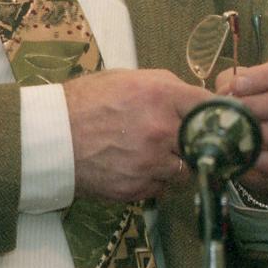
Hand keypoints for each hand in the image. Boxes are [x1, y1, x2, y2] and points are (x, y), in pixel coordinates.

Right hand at [64, 69, 206, 201]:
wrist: (50, 137)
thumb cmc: (86, 101)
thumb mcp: (128, 78)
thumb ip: (165, 86)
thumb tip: (192, 98)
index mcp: (161, 96)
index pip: (209, 106)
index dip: (216, 112)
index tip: (217, 118)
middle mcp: (161, 131)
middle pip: (203, 143)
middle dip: (197, 142)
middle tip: (188, 140)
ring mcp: (150, 163)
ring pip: (184, 170)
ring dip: (176, 163)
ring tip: (157, 154)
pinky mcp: (136, 189)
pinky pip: (161, 188)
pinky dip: (155, 180)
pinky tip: (138, 167)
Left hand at [214, 56, 267, 200]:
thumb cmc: (258, 105)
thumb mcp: (247, 86)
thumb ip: (231, 84)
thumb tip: (213, 93)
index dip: (261, 77)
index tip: (236, 85)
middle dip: (256, 105)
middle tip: (231, 109)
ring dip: (258, 132)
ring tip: (236, 131)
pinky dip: (262, 159)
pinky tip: (245, 154)